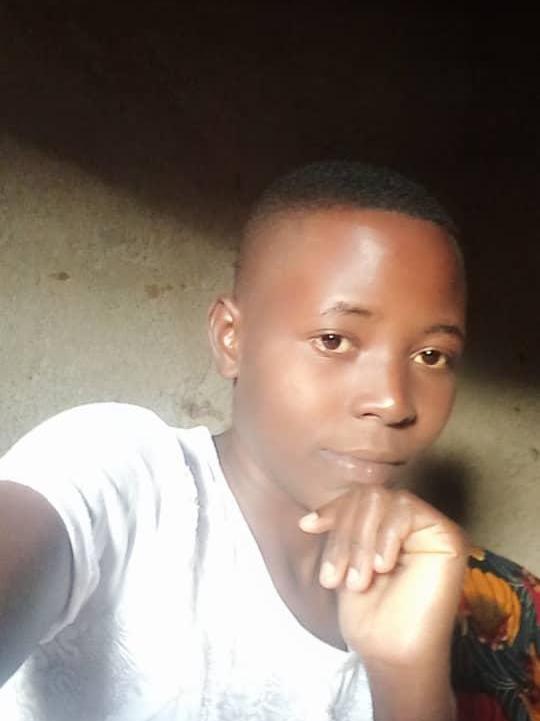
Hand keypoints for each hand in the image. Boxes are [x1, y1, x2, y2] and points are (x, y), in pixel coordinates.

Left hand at [299, 485, 466, 663]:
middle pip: (368, 497)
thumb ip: (342, 531)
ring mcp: (429, 527)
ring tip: (358, 581)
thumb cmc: (370, 616)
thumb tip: (312, 516)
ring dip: (361, 541)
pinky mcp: (446, 535)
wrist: (392, 653)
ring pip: (382, 501)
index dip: (332, 509)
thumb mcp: (346, 562)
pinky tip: (382, 566)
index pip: (358, 498)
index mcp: (386, 526)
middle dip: (346, 535)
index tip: (307, 526)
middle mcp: (410, 522)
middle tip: (339, 577)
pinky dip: (386, 536)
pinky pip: (407, 510)